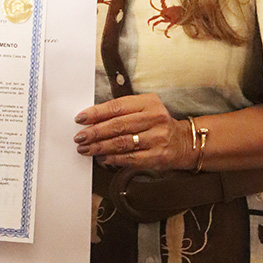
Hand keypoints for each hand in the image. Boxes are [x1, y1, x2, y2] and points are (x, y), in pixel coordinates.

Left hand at [74, 93, 192, 169]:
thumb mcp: (144, 109)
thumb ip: (121, 111)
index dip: (96, 113)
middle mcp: (155, 118)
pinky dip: (114, 159)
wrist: (183, 141)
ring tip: (86, 149)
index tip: (80, 119)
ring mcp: (158, 138)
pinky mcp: (158, 156)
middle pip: (118, 125)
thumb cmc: (156, 123)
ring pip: (122, 143)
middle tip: (79, 138)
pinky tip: (103, 158)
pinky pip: (131, 158)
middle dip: (94, 132)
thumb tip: (91, 120)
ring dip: (100, 147)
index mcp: (148, 102)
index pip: (117, 106)